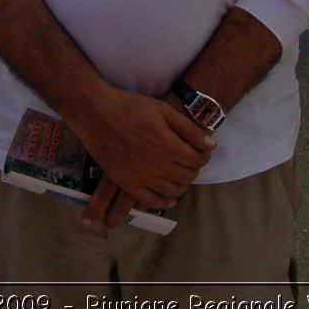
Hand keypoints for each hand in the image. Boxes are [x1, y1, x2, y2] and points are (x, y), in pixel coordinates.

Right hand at [68, 88, 214, 226]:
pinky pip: (150, 200)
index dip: (203, 156)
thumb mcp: (163, 110)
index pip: (197, 160)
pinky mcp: (127, 182)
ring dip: (181, 186)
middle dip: (194, 170)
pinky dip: (163, 202)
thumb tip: (212, 145)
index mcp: (169, 146)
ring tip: (181, 177)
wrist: (97, 113)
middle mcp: (158, 165)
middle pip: (187, 176)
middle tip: (191, 163)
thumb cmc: (131, 106)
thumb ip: (189, 130)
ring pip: (172, 191)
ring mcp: (142, 176)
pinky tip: (168, 199)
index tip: (201, 152)